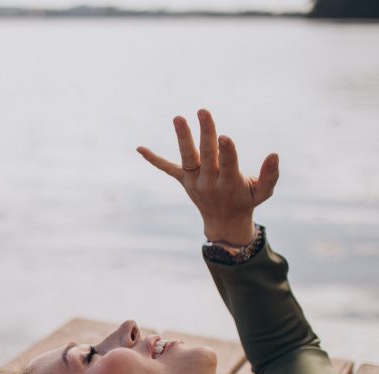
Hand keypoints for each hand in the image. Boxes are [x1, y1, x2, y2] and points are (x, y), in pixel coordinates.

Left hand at [137, 108, 278, 245]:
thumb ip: (270, 175)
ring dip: (183, 138)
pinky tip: (139, 148)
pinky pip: (167, 169)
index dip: (226, 151)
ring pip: (187, 158)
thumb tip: (274, 154)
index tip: (224, 137)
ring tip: (178, 118)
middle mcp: (209, 181)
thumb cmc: (247, 201)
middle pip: (206, 155)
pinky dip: (154, 160)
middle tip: (203, 111)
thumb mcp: (263, 192)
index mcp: (229, 183)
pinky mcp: (184, 181)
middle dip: (205, 133)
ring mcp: (194, 181)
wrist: (224, 221)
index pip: (227, 164)